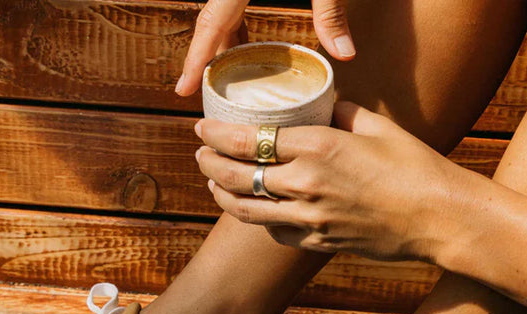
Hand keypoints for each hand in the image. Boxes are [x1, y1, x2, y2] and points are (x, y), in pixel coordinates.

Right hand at [176, 0, 355, 96]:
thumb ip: (330, 10)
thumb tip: (345, 55)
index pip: (211, 25)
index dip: (194, 61)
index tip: (182, 89)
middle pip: (211, 22)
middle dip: (205, 59)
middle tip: (202, 91)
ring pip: (221, 12)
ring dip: (222, 44)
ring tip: (225, 77)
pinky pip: (234, 2)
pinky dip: (236, 26)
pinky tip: (246, 45)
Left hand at [195, 102, 460, 262]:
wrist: (438, 219)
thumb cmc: (414, 167)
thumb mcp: (377, 127)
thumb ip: (340, 114)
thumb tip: (320, 109)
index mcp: (319, 148)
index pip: (251, 140)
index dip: (218, 134)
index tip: (202, 127)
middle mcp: (306, 185)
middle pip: (239, 176)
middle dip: (209, 163)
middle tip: (199, 153)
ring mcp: (309, 219)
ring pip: (247, 210)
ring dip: (222, 195)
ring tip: (213, 182)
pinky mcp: (317, 242)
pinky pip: (274, 231)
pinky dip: (257, 219)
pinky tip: (252, 209)